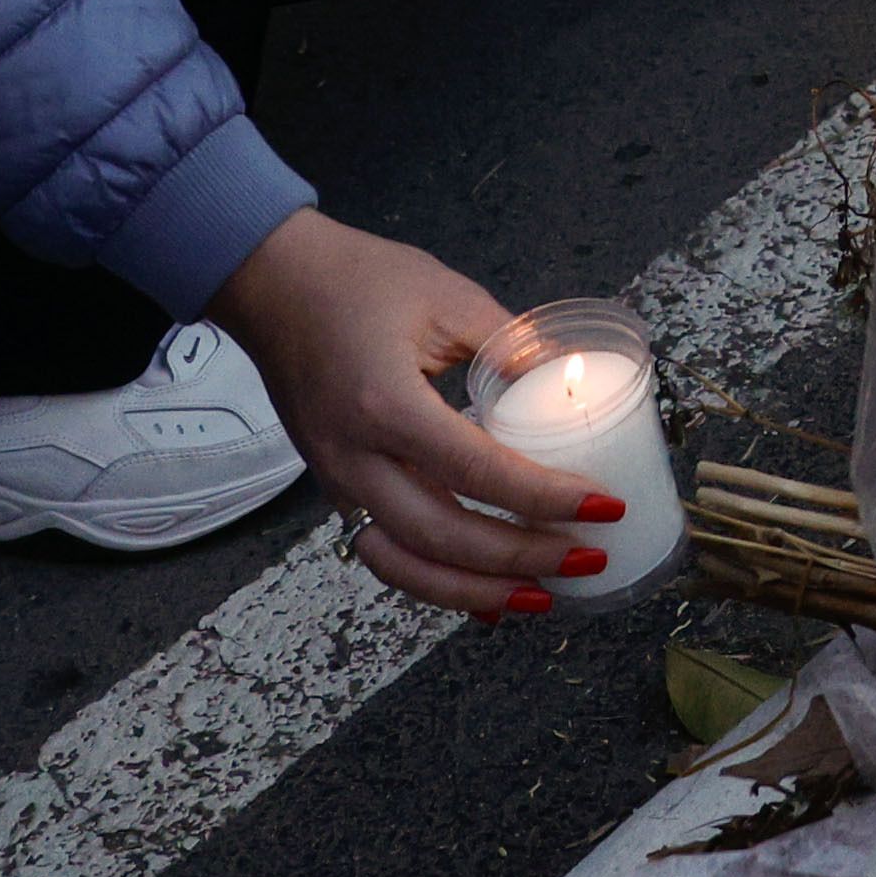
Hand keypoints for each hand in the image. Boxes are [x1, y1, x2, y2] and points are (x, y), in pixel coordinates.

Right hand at [211, 212, 608, 615]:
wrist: (272, 284)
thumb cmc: (353, 280)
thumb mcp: (446, 297)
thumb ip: (509, 345)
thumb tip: (567, 384)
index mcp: (386, 404)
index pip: (477, 471)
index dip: (544, 498)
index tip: (603, 506)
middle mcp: (354, 456)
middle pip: (443, 537)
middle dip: (522, 559)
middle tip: (587, 558)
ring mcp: (337, 480)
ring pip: (406, 566)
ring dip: (475, 592)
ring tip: (540, 596)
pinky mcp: (334, 488)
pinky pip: (385, 552)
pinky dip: (434, 583)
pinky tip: (481, 594)